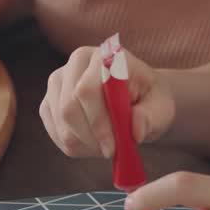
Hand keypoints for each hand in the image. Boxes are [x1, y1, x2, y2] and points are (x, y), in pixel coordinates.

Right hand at [39, 46, 175, 158]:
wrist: (138, 100)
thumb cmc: (150, 101)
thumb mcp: (160, 108)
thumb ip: (150, 117)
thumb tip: (136, 130)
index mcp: (103, 57)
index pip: (86, 90)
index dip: (97, 123)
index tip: (113, 148)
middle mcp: (74, 65)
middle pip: (68, 108)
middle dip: (90, 138)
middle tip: (111, 152)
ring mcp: (58, 84)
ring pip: (60, 124)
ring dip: (84, 144)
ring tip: (107, 146)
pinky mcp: (49, 103)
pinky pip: (55, 133)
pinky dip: (75, 146)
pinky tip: (94, 144)